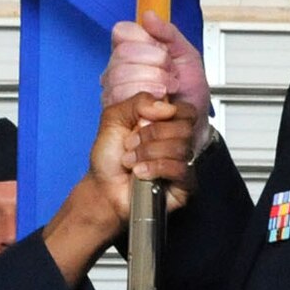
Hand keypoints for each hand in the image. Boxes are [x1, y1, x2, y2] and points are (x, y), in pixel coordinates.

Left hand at [84, 92, 201, 224]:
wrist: (102, 188)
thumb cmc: (109, 157)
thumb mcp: (115, 118)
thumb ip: (139, 102)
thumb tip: (167, 107)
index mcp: (168, 123)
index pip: (186, 110)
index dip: (165, 114)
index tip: (140, 122)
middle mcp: (179, 142)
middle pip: (184, 127)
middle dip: (150, 135)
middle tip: (130, 144)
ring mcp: (184, 163)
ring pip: (180, 148)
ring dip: (147, 153)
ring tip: (131, 161)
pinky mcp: (185, 185)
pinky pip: (180, 169)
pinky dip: (155, 168)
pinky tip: (140, 173)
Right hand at [106, 13, 213, 154]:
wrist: (193, 124)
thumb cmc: (189, 94)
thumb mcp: (188, 56)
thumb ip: (169, 33)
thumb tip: (148, 16)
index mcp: (133, 49)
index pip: (122, 32)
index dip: (145, 41)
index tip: (164, 53)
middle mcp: (118, 67)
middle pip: (123, 53)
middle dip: (155, 64)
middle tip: (170, 76)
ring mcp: (113, 88)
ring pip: (120, 74)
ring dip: (152, 82)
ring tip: (166, 91)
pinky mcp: (114, 109)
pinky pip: (120, 96)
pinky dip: (145, 97)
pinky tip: (158, 103)